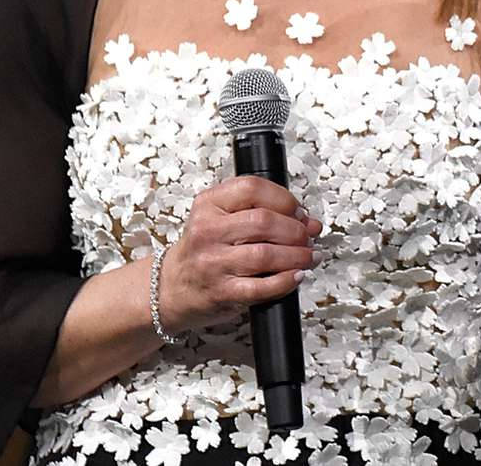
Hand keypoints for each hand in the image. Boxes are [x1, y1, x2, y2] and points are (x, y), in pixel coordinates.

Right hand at [158, 176, 321, 333]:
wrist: (171, 287)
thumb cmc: (204, 250)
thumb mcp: (220, 218)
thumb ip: (261, 211)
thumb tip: (308, 221)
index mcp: (208, 205)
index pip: (252, 188)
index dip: (284, 199)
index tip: (299, 211)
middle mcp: (207, 231)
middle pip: (263, 221)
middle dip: (296, 230)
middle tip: (308, 236)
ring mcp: (213, 263)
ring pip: (265, 254)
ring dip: (297, 256)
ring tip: (309, 256)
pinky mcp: (221, 292)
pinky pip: (261, 287)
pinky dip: (285, 281)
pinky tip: (296, 276)